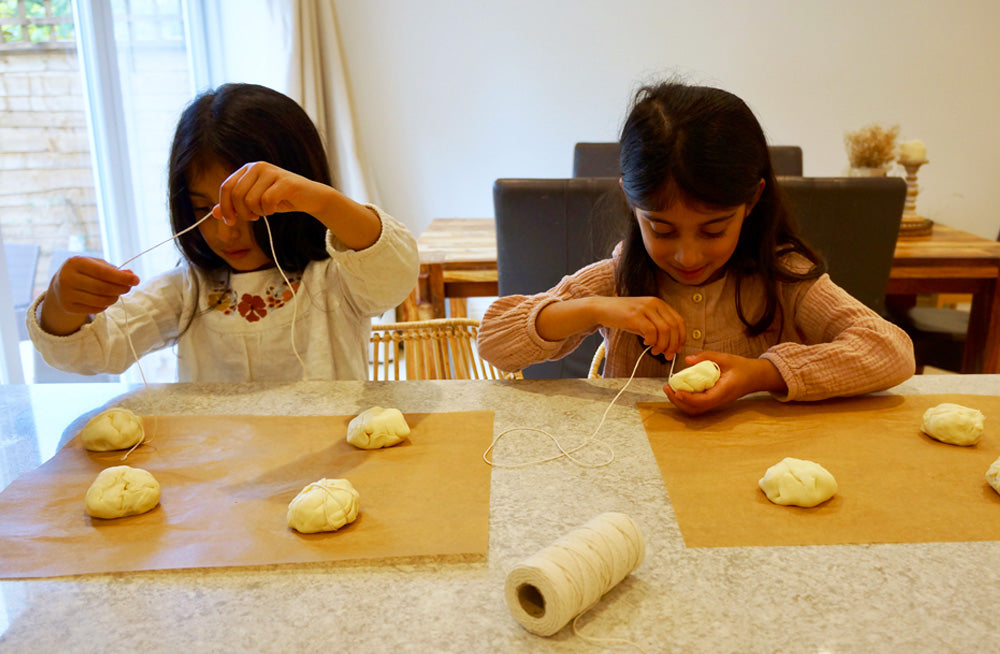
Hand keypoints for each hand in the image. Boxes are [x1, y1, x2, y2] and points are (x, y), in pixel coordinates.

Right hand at [40, 256, 138, 334]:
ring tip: (116, 293)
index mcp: (75, 263)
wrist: (60, 286)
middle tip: (129, 287)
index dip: (122, 277)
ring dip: (114, 298)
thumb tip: (131, 274)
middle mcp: (67, 278)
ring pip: (100, 300)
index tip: (136, 279)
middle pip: (103, 288)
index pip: (103, 272)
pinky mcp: (69, 307)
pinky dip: (105, 305)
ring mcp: (66, 294)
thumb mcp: (96, 265)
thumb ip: (114, 270)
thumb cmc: (84, 272)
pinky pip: (95, 309)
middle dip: (121, 288)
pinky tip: (103, 299)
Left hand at [212, 161, 329, 225]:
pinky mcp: (285, 181)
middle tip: (253, 218)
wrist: (310, 197)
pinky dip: (269, 210)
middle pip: (237, 195)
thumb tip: (215, 213)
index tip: (230, 221)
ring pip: (251, 200)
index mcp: (248, 169)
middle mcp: (258, 167)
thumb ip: (235, 206)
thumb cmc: (281, 199)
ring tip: (266, 211)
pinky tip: (275, 209)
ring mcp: (272, 172)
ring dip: (258, 212)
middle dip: (242, 212)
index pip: (227, 187)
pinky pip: (267, 201)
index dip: (225, 206)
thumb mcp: (255, 202)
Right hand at [588, 296, 685, 358]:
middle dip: (673, 345)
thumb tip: (673, 348)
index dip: (681, 338)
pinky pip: (651, 331)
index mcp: (660, 304)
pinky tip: (646, 343)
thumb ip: (658, 332)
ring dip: (662, 345)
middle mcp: (654, 304)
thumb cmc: (624, 317)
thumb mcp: (644, 321)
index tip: (677, 349)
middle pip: (674, 327)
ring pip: (664, 330)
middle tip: (667, 355)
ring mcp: (645, 308)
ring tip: (655, 351)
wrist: (602, 308)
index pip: (679, 321)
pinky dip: (652, 341)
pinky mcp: (635, 315)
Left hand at [663, 351, 785, 415]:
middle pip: (695, 409)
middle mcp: (719, 400)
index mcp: (724, 390)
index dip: (689, 398)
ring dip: (680, 402)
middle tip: (667, 388)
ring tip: (670, 389)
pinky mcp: (713, 401)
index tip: (677, 390)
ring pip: (695, 410)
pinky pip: (697, 406)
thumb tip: (688, 360)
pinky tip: (679, 389)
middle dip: (678, 402)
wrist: (755, 377)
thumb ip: (707, 357)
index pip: (704, 400)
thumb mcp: (726, 358)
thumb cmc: (742, 367)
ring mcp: (715, 403)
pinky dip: (685, 401)